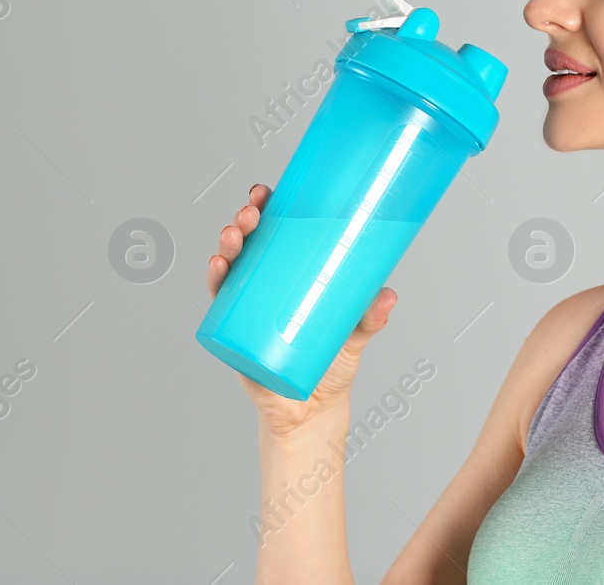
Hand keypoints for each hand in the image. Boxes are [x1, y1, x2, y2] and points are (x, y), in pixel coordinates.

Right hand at [207, 183, 396, 437]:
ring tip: (234, 238)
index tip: (267, 192)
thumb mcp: (355, 334)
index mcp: (291, 276)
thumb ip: (371, 316)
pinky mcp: (237, 335)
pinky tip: (218, 267)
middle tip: (252, 214)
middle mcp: (265, 287)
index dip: (267, 209)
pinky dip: (216, 283)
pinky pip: (221, 305)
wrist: (313, 410)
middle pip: (250, 245)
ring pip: (231, 269)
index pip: (276, 234)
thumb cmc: (332, 364)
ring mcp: (247, 309)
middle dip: (245, 222)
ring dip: (228, 246)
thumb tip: (387, 294)